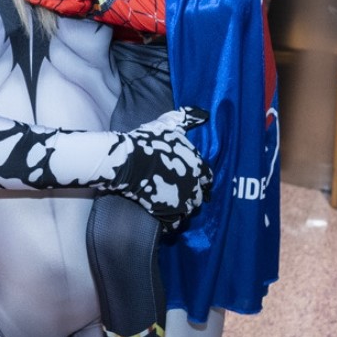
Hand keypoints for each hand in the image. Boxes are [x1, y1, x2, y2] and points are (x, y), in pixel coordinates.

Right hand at [106, 107, 212, 226]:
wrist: (128, 161)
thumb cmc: (147, 141)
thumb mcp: (168, 125)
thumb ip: (186, 118)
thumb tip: (203, 112)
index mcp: (198, 164)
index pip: (208, 177)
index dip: (200, 179)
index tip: (192, 180)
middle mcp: (195, 184)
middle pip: (199, 196)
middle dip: (190, 194)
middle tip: (177, 193)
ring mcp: (183, 201)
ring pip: (188, 211)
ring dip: (181, 208)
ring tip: (169, 205)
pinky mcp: (169, 214)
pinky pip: (174, 224)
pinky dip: (169, 222)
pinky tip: (161, 216)